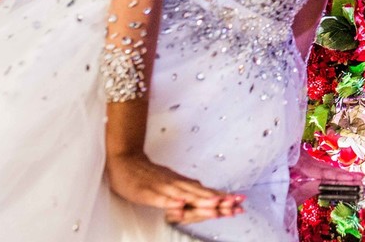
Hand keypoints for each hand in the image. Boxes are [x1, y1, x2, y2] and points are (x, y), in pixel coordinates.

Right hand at [106, 150, 243, 224]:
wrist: (125, 160)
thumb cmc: (147, 174)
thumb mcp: (171, 182)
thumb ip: (187, 189)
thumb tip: (205, 191)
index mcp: (182, 183)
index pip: (205, 192)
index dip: (222, 198)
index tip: (239, 203)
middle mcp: (175, 184)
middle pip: (199, 193)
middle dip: (218, 200)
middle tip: (234, 205)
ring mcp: (162, 187)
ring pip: (184, 195)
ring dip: (200, 200)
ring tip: (215, 204)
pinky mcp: (147, 192)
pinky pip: (160, 198)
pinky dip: (170, 202)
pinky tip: (180, 205)